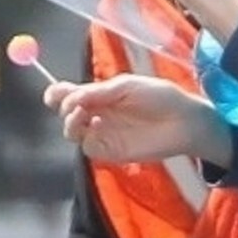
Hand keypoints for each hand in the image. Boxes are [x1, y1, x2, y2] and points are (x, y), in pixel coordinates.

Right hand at [47, 73, 231, 166]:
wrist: (183, 120)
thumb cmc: (160, 96)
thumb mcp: (127, 86)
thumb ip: (98, 92)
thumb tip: (71, 98)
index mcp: (100, 95)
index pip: (69, 95)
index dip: (57, 94)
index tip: (54, 94)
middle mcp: (98, 114)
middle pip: (66, 114)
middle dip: (63, 107)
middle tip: (74, 103)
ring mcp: (103, 133)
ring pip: (72, 133)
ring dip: (71, 122)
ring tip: (83, 113)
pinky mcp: (111, 151)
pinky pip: (88, 147)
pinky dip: (87, 137)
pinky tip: (98, 124)